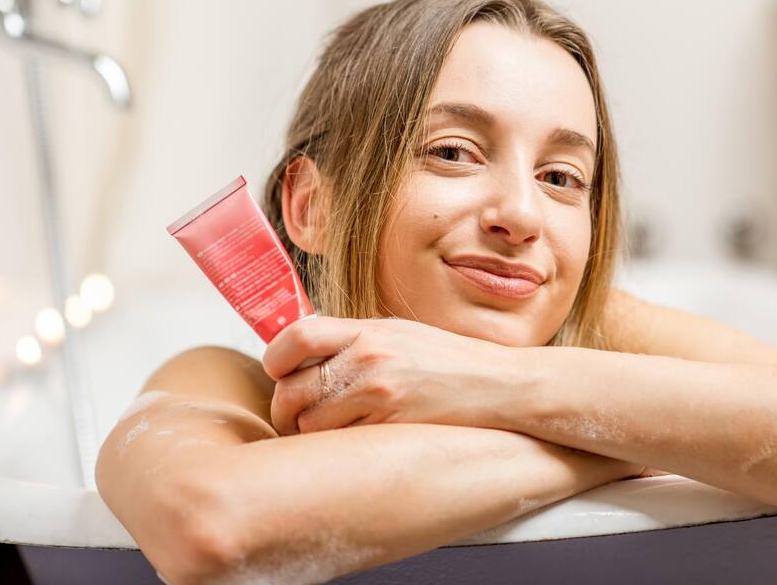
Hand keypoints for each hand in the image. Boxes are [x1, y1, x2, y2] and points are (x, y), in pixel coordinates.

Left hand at [261, 316, 521, 436]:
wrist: (500, 385)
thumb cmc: (451, 361)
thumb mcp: (401, 334)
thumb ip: (356, 341)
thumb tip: (309, 355)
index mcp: (369, 330)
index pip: (296, 336)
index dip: (276, 359)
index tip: (279, 372)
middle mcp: (369, 358)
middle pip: (291, 388)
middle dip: (284, 409)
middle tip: (294, 416)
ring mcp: (379, 394)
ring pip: (309, 424)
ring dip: (309, 433)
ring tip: (328, 430)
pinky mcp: (391, 425)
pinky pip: (339, 443)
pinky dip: (336, 446)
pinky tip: (353, 441)